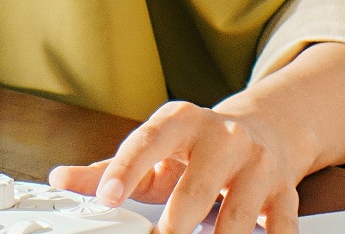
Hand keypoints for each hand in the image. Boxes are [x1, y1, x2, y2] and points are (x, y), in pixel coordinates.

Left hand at [50, 100, 308, 233]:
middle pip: (196, 188)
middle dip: (175, 223)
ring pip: (238, 214)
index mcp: (181, 122)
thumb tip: (59, 178)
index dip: (126, 170)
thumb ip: (107, 168)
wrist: (265, 129)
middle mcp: (223, 137)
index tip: (107, 197)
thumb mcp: (152, 148)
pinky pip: (280, 227)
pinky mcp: (285, 191)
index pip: (148, 142)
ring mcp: (258, 164)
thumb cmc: (196, 146)